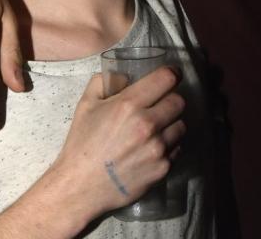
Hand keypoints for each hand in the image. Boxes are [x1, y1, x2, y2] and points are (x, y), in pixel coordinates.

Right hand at [49, 68, 185, 223]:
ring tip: (156, 129)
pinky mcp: (162, 168)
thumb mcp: (86, 104)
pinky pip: (177, 148)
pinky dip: (169, 146)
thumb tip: (125, 76)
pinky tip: (152, 148)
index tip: (173, 74)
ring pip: (181, 125)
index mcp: (129, 104)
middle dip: (171, 99)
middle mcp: (147, 124)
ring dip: (171, 124)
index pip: (167, 78)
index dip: (173, 73)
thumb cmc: (82, 144)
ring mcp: (157, 148)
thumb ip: (105, 82)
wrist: (79, 186)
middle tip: (161, 104)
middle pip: (179, 101)